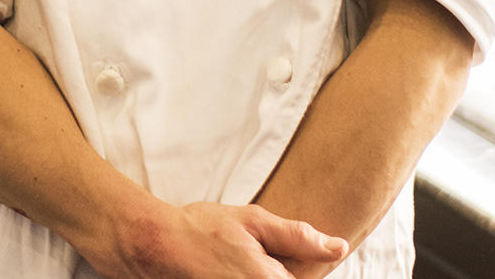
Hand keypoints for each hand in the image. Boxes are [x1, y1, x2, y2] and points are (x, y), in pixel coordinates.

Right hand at [97, 200, 346, 278]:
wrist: (155, 245)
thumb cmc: (203, 229)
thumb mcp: (253, 221)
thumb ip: (298, 236)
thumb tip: (338, 246)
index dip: (296, 269)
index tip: (273, 261)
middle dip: (275, 273)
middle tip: (247, 257)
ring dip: (260, 275)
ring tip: (235, 264)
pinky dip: (241, 278)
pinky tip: (228, 270)